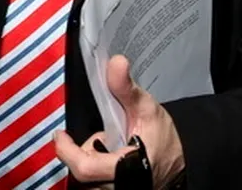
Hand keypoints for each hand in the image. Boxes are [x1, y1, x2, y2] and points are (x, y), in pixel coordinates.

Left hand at [54, 56, 184, 188]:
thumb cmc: (164, 138)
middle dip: (82, 152)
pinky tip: (109, 156)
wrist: (180, 159)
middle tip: (99, 136)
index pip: (85, 168)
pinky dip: (95, 166)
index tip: (60, 135)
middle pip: (83, 173)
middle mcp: (120, 185)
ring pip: (88, 179)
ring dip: (89, 159)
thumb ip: (126, 89)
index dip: (67, 151)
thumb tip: (116, 63)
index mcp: (128, 168)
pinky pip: (95, 182)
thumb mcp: (146, 108)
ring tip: (108, 146)